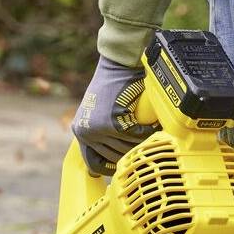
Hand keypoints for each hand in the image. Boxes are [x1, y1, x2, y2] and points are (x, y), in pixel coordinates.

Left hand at [72, 56, 159, 170]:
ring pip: (127, 146)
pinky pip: (136, 136)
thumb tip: (112, 157)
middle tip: (144, 144)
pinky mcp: (114, 124)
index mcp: (80, 130)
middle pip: (114, 155)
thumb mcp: (98, 111)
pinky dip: (147, 132)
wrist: (117, 65)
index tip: (124, 166)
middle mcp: (85, 132)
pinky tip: (153, 125)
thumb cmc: (112, 86)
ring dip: (141, 141)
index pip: (93, 162)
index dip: (110, 167)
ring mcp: (98, 129)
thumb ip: (101, 131)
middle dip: (132, 150)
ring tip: (150, 133)